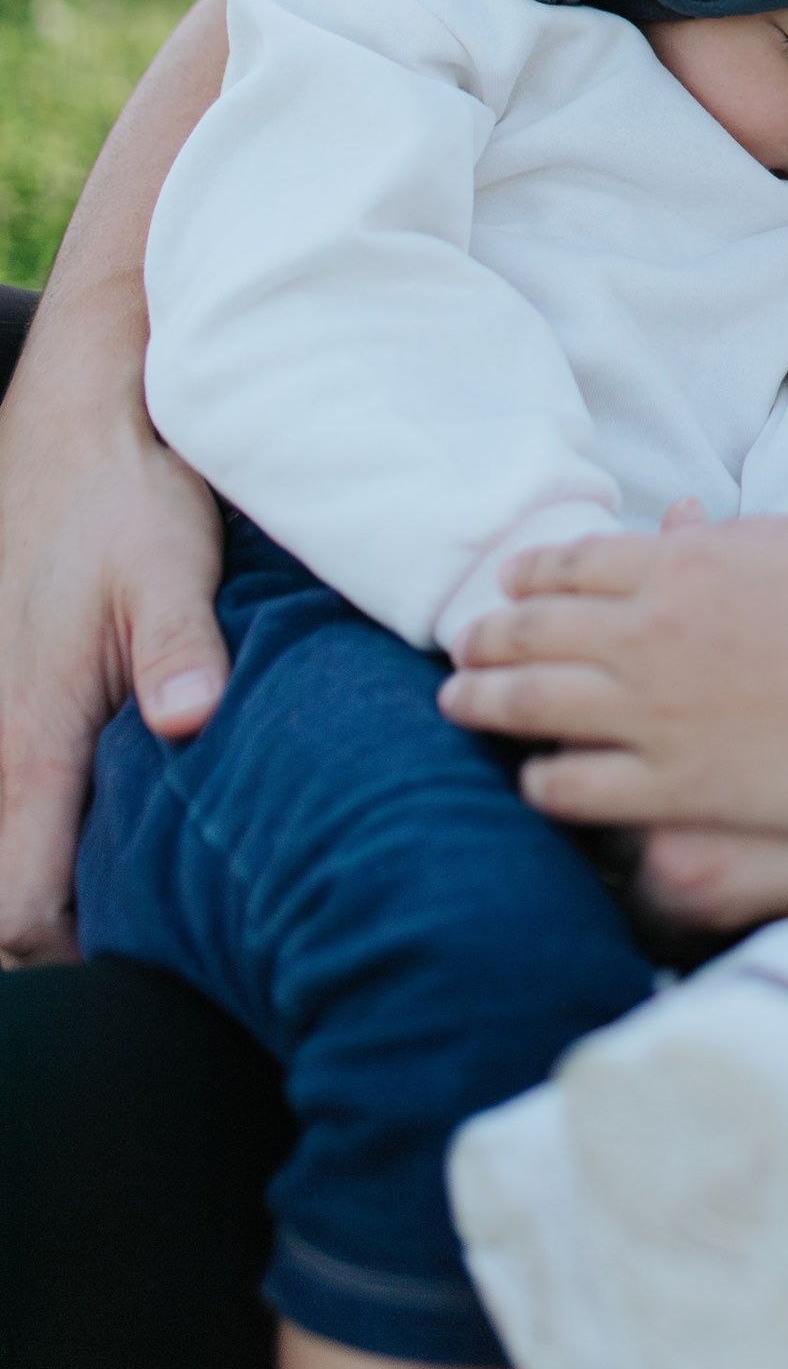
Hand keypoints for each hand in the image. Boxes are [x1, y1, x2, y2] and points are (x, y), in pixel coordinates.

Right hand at [0, 309, 229, 960]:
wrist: (74, 418)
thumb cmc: (126, 493)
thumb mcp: (172, 564)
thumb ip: (181, 650)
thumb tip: (188, 722)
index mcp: (31, 735)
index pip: (17, 908)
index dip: (71, 950)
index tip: (146, 948)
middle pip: (6, 889)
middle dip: (69, 922)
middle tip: (164, 918)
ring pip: (7, 834)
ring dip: (62, 863)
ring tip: (150, 869)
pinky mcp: (4, 688)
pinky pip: (13, 784)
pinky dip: (54, 810)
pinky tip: (116, 800)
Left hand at [439, 510, 787, 846]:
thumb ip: (743, 535)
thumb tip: (697, 527)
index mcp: (688, 563)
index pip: (576, 563)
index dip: (533, 574)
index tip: (512, 583)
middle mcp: (650, 635)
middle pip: (534, 631)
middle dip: (488, 635)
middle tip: (463, 643)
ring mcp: (655, 717)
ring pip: (533, 708)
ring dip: (486, 702)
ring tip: (460, 703)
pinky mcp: (673, 792)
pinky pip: (575, 786)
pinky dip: (542, 779)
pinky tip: (535, 779)